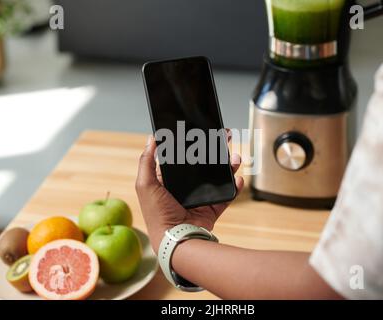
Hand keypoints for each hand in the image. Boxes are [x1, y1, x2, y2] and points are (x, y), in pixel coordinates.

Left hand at [135, 135, 243, 252]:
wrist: (176, 239)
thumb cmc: (157, 214)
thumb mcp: (145, 185)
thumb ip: (146, 161)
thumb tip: (151, 139)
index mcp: (169, 180)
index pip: (183, 157)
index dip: (192, 144)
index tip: (202, 132)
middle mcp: (185, 188)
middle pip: (203, 164)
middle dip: (214, 150)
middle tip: (224, 137)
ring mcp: (200, 198)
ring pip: (217, 176)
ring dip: (228, 165)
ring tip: (235, 157)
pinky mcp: (212, 208)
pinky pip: (226, 195)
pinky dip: (234, 187)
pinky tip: (238, 178)